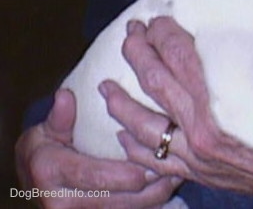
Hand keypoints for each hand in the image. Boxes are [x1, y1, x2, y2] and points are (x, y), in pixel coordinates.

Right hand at [15, 88, 180, 207]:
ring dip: (153, 195)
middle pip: (113, 200)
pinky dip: (149, 203)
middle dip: (146, 186)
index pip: (91, 174)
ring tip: (177, 174)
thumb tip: (65, 96)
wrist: (35, 177)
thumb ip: (60, 116)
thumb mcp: (47, 127)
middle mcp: (60, 202)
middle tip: (174, 167)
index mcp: (50, 173)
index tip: (147, 166)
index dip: (121, 173)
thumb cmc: (47, 144)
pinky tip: (167, 185)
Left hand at [101, 17, 252, 207]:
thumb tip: (228, 43)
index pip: (181, 55)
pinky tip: (122, 134)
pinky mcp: (202, 174)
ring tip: (105, 85)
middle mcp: (204, 127)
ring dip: (122, 101)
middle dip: (139, 52)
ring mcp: (199, 155)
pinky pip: (157, 161)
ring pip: (145, 124)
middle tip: (131, 35)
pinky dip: (135, 147)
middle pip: (157, 81)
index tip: (158, 20)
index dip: (165, 33)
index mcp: (225, 98)